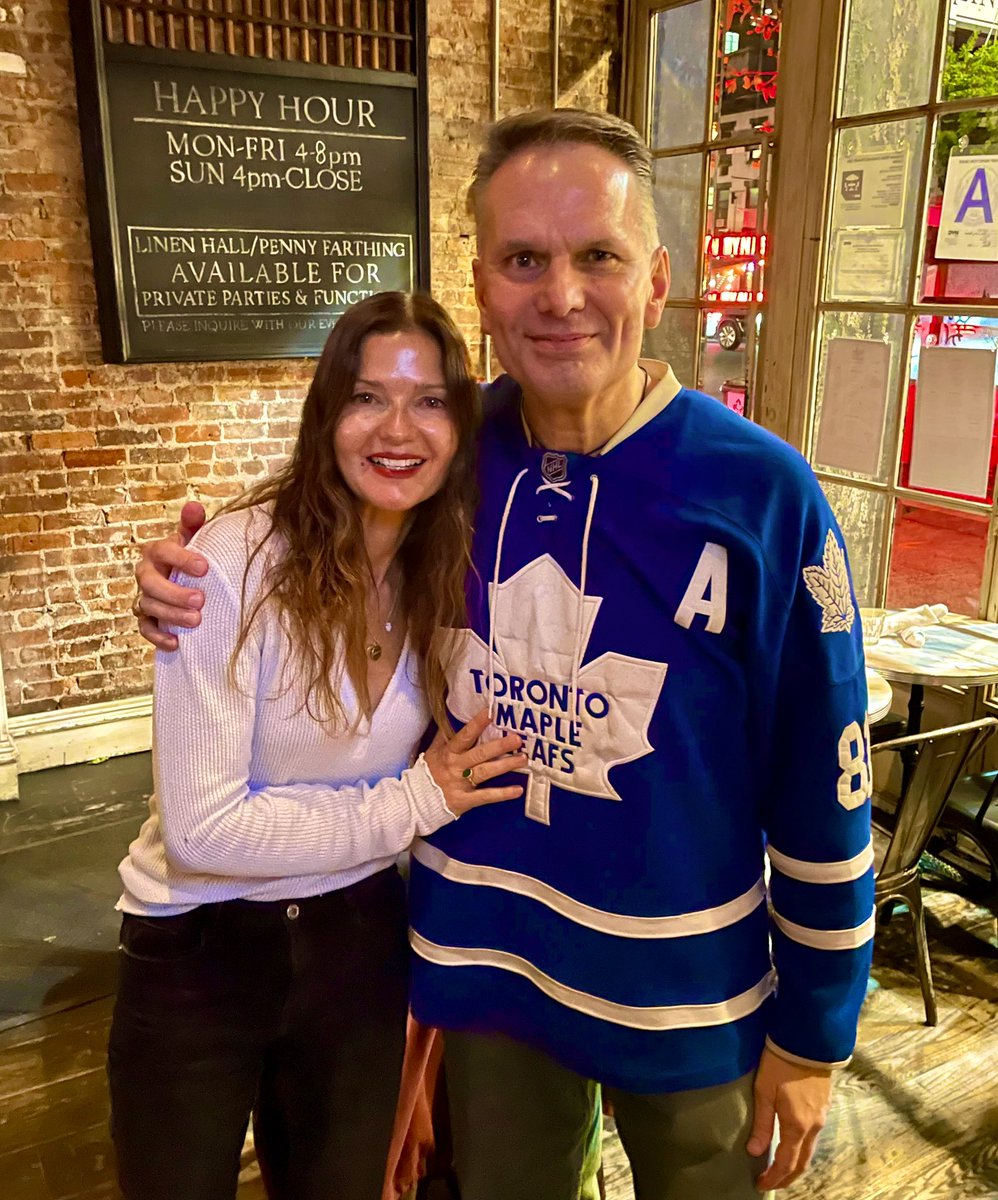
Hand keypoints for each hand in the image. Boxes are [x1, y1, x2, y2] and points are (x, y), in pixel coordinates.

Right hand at [134, 501, 207, 650]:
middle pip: (150, 584)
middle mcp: (146, 573)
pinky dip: (158, 637)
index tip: (205, 567)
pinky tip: (176, 643)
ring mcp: (144, 597)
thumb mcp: (193, 539)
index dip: (181, 559)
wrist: (184, 580)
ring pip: (148, 606)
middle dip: (174, 592)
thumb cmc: (191, 558)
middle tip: (200, 600)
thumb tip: (194, 506)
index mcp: (157, 551)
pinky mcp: (146, 618)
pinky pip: (145, 629)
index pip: (163, 551)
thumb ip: (193, 524)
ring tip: (196, 621)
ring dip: (171, 615)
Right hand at [424, 709, 526, 815]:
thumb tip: (453, 714)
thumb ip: (445, 735)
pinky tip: (518, 790)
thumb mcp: (433, 751)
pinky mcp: (465, 800)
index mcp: (449, 752)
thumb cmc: (429, 772)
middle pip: (480, 754)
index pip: (465, 735)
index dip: (477, 724)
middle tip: (517, 739)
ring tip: (523, 759)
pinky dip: (502, 794)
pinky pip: (486, 796)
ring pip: (486, 772)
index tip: (492, 713)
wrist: (416, 800)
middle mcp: (456, 766)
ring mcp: (461, 784)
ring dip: (506, 765)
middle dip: (499, 746)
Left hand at [748, 1046, 832, 1189]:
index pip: (786, 1162)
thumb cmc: (780, 1062)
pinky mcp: (823, 1105)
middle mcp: (813, 1126)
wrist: (806, 1038)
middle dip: (787, 1177)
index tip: (760, 1184)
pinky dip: (802, 1149)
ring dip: (796, 1164)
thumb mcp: (764, 1091)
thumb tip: (755, 1152)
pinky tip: (792, 1144)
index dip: (774, 1177)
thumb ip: (761, 1123)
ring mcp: (821, 1116)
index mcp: (797, 1125)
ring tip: (779, 1168)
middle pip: (803, 1162)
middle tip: (770, 1181)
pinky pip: (814, 1137)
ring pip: (810, 1150)